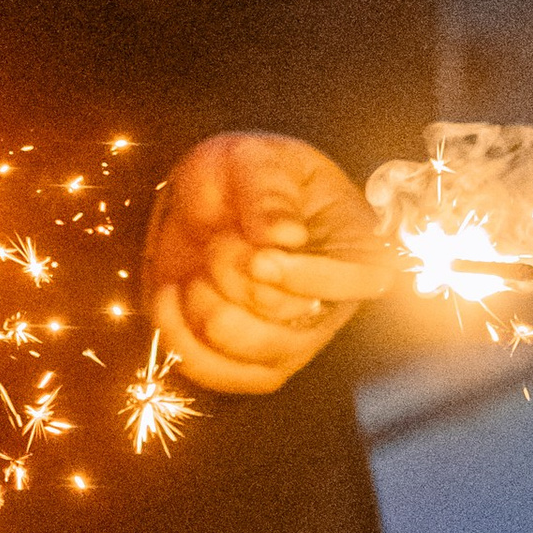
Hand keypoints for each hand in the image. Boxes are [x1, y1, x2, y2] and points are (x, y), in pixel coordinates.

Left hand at [142, 133, 391, 395]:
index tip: (262, 258)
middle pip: (296, 322)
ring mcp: (292, 339)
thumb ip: (268, 190)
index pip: (363, 281)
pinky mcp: (246, 361)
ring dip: (209, 310)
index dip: (310, 278)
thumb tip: (284, 236)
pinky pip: (218, 374)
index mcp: (356, 246)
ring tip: (197, 269)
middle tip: (221, 240)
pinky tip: (169, 296)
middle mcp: (332, 302)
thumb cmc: (245, 174)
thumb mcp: (255, 158)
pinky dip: (180, 338)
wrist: (206, 200)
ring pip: (258, 356)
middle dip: (240, 279)